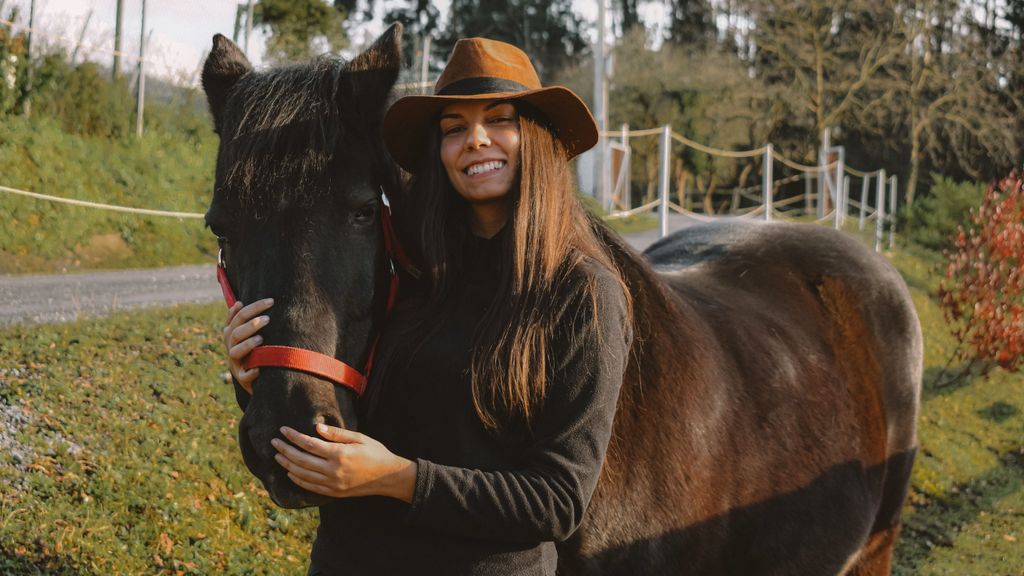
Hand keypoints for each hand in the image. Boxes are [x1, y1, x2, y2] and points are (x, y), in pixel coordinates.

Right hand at [222, 298, 273, 388]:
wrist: (256, 377)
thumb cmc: (255, 349)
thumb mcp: (250, 333)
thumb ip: (247, 319)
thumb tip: (239, 302)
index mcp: (232, 333)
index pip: (239, 316)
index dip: (253, 308)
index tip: (271, 301)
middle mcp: (231, 346)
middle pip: (236, 333)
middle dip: (251, 325)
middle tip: (267, 319)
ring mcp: (235, 362)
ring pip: (235, 352)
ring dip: (247, 345)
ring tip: (261, 339)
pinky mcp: (241, 378)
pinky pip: (243, 376)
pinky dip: (250, 372)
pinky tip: (259, 370)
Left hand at [272, 425, 416, 501]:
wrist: (388, 477)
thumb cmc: (375, 452)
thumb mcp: (359, 438)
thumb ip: (337, 434)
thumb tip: (316, 428)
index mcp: (339, 454)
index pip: (309, 444)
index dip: (293, 437)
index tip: (283, 430)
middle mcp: (333, 470)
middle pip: (301, 460)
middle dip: (285, 450)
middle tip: (274, 442)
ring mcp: (332, 483)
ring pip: (302, 474)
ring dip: (287, 465)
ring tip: (277, 456)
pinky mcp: (333, 492)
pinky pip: (310, 486)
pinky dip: (297, 479)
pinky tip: (290, 472)